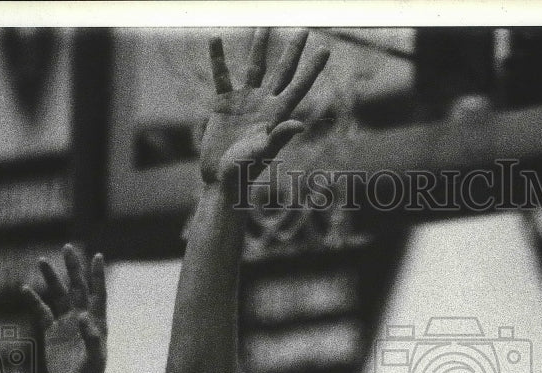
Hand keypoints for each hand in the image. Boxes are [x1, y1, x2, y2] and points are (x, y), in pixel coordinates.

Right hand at [21, 244, 106, 372]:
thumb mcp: (94, 359)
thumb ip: (91, 339)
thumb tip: (83, 317)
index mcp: (97, 324)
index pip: (98, 294)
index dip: (97, 276)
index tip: (98, 256)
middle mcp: (82, 321)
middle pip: (77, 289)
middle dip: (73, 269)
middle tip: (68, 248)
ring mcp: (66, 326)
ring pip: (58, 297)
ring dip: (51, 280)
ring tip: (42, 261)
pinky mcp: (52, 334)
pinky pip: (42, 313)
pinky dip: (34, 301)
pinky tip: (25, 289)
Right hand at [199, 28, 329, 189]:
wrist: (221, 179)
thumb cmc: (244, 171)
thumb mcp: (263, 153)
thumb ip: (279, 137)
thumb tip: (300, 124)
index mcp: (278, 114)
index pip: (299, 85)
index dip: (313, 68)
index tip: (326, 48)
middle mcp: (264, 104)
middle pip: (282, 71)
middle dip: (293, 51)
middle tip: (304, 30)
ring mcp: (244, 101)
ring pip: (254, 66)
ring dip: (259, 46)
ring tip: (264, 24)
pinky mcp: (223, 103)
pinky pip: (221, 75)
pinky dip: (218, 58)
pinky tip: (216, 39)